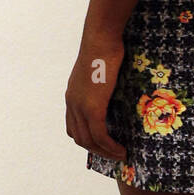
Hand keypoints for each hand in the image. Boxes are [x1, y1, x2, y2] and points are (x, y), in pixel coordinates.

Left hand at [65, 30, 126, 161]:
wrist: (101, 39)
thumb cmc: (104, 49)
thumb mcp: (97, 72)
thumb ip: (99, 87)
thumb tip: (112, 94)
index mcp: (72, 95)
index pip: (73, 127)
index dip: (87, 140)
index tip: (103, 145)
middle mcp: (72, 103)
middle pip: (79, 138)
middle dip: (97, 150)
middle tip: (114, 155)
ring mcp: (80, 106)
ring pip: (89, 141)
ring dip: (105, 152)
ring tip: (121, 155)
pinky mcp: (93, 107)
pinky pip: (100, 135)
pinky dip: (110, 147)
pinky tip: (121, 149)